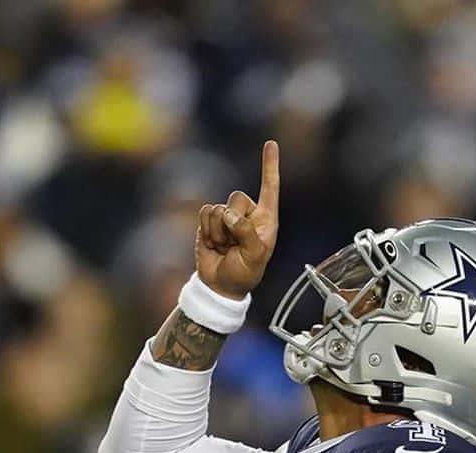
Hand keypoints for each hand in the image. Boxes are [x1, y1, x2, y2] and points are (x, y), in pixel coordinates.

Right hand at [196, 140, 279, 299]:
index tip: (271, 143)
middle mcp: (248, 214)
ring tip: (225, 247)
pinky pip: (205, 213)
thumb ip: (245, 233)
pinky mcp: (210, 220)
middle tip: (234, 244)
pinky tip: (214, 244)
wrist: (220, 285)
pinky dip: (207, 230)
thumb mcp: (254, 257)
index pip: (269, 188)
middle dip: (233, 222)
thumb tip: (228, 214)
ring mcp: (228, 216)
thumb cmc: (244, 273)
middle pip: (237, 198)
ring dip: (219, 231)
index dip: (270, 165)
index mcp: (266, 220)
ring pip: (218, 208)